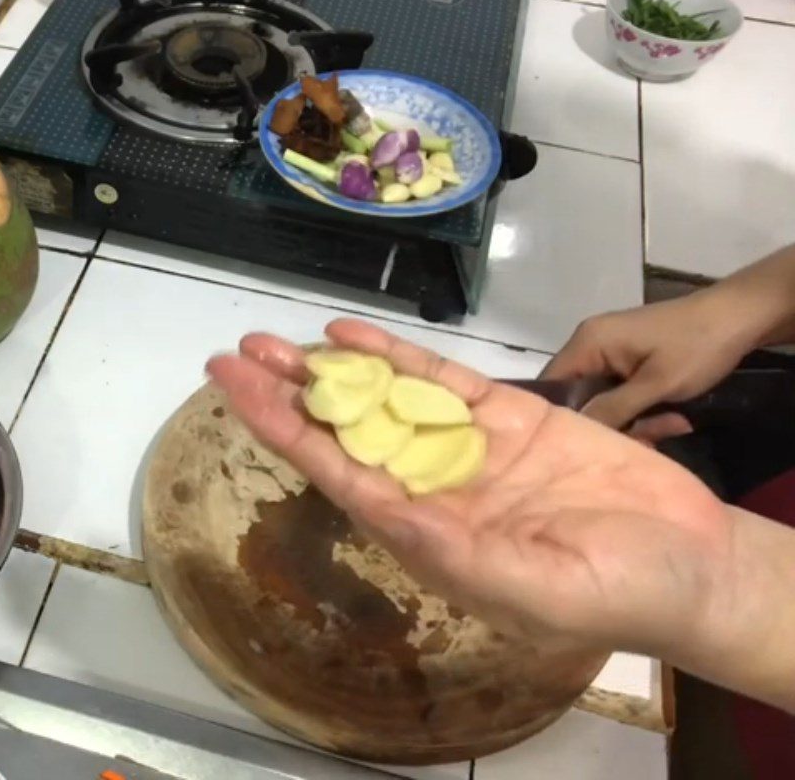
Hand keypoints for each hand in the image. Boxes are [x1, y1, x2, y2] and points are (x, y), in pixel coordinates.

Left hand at [207, 319, 731, 661]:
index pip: (338, 474)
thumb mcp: (533, 586)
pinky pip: (445, 382)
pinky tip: (356, 336)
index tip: (235, 390)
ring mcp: (471, 448)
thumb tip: (386, 510)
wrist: (689, 559)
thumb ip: (457, 550)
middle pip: (348, 432)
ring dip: (336, 369)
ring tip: (280, 339)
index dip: (284, 430)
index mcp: (427, 534)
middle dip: (294, 393)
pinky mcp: (512, 417)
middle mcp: (435, 487)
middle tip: (241, 352)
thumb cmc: (616, 589)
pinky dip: (401, 357)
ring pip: (388, 399)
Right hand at [541, 292, 755, 439]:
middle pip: (578, 396)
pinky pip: (621, 393)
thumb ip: (613, 409)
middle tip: (645, 441)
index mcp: (588, 342)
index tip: (582, 447)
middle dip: (608, 424)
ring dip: (633, 420)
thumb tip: (574, 433)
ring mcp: (610, 352)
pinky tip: (673, 418)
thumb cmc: (696, 347)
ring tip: (671, 426)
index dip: (562, 418)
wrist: (740, 317)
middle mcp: (590, 345)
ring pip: (603, 400)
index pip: (551, 384)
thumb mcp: (656, 384)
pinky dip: (642, 409)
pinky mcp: (628, 360)